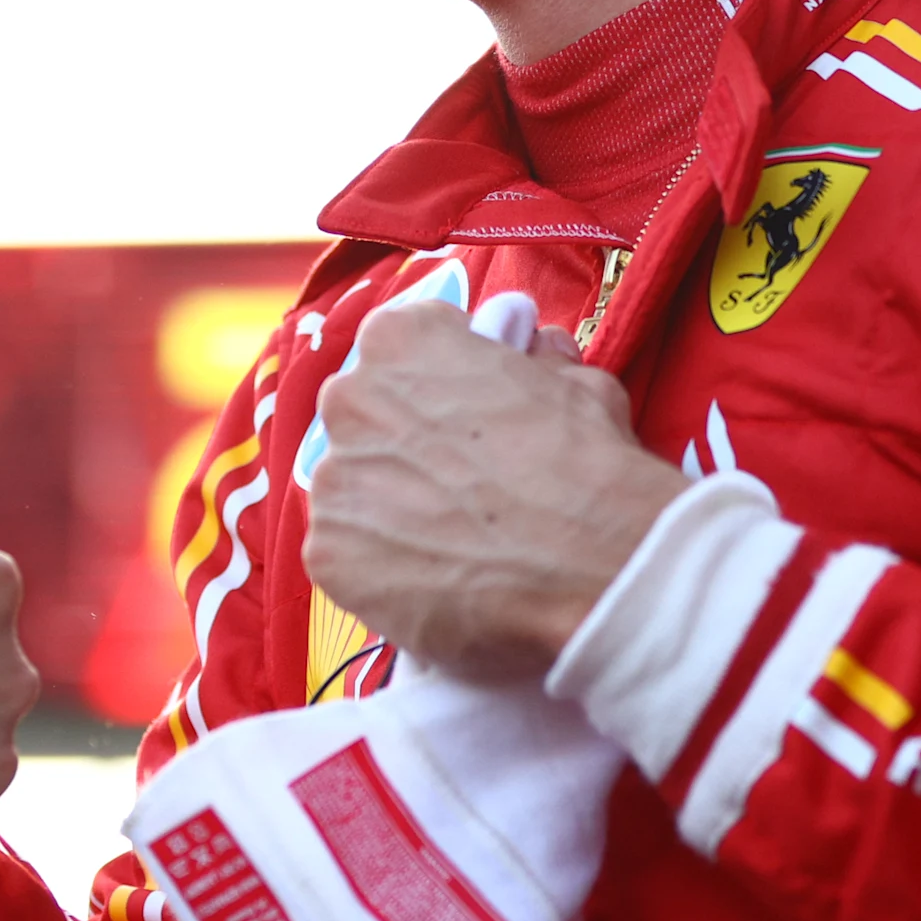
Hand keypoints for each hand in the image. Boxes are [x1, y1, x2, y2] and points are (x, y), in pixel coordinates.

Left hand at [301, 297, 682, 679]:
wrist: (591, 566)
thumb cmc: (587, 463)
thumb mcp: (576, 383)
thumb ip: (535, 363)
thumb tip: (533, 350)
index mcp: (399, 340)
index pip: (399, 348)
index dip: (435, 385)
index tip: (464, 415)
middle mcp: (349, 399)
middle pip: (363, 418)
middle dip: (400, 444)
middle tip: (456, 483)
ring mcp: (333, 479)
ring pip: (352, 490)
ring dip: (388, 508)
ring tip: (451, 541)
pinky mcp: (328, 553)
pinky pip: (347, 556)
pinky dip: (381, 568)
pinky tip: (432, 580)